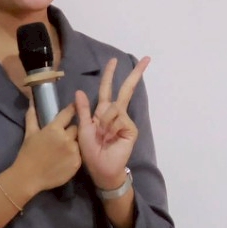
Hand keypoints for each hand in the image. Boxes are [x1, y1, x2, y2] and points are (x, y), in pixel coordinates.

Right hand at [8, 101, 80, 194]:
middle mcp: (67, 138)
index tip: (75, 108)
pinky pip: (79, 155)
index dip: (72, 109)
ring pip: (78, 142)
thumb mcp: (29, 133)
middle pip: (76, 128)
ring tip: (63, 150)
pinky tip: (65, 160)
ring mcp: (73, 152)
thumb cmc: (28, 154)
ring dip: (73, 144)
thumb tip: (33, 103)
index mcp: (54, 129)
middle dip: (71, 131)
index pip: (68, 113)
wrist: (29, 177)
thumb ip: (32, 117)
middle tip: (63, 137)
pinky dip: (74, 155)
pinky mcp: (77, 163)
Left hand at [77, 56, 147, 190]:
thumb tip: (80, 91)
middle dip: (135, 74)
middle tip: (146, 59)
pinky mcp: (131, 128)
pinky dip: (111, 128)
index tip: (115, 60)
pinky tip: (110, 138)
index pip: (107, 89)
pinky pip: (119, 119)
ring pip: (114, 108)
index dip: (110, 74)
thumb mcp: (83, 128)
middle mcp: (115, 113)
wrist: (101, 168)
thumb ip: (83, 110)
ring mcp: (125, 121)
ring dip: (104, 121)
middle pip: (125, 90)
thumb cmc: (91, 151)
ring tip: (102, 135)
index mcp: (102, 112)